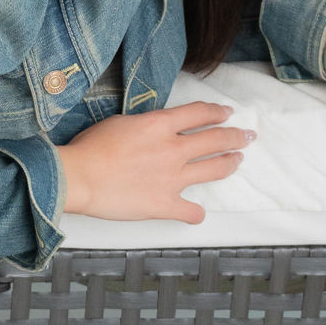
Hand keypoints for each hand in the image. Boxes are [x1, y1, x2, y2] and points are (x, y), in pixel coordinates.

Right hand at [56, 102, 255, 224]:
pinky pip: (192, 211)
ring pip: (215, 169)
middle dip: (236, 136)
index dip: (218, 112)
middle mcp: (173, 149)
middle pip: (216, 139)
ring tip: (237, 160)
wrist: (78, 177)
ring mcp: (173, 178)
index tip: (227, 113)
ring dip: (229, 163)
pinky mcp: (165, 204)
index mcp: (160, 125)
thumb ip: (147, 126)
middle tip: (247, 136)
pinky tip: (196, 211)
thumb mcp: (122, 123)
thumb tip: (159, 131)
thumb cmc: (90, 148)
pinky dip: (196, 212)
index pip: (201, 113)